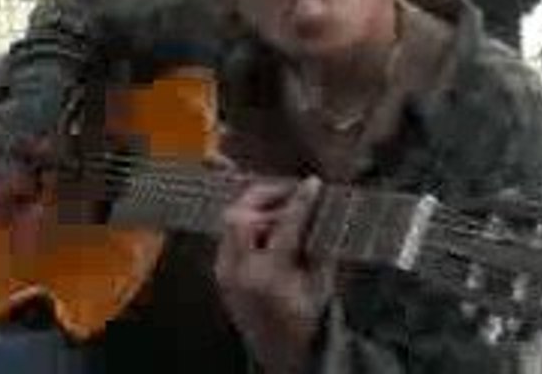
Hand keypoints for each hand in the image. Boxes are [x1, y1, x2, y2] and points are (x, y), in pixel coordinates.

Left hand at [214, 176, 333, 373]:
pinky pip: (228, 238)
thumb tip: (319, 209)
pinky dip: (246, 226)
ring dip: (254, 210)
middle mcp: (238, 273)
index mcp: (268, 275)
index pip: (283, 225)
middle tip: (289, 192)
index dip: (300, 201)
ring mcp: (224, 274)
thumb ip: (319, 244)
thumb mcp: (321, 283)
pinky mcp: (220, 275)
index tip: (312, 185)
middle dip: (264, 197)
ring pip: (229, 224)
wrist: (285, 355)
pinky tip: (266, 225)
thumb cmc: (308, 323)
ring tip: (280, 207)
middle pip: (239, 216)